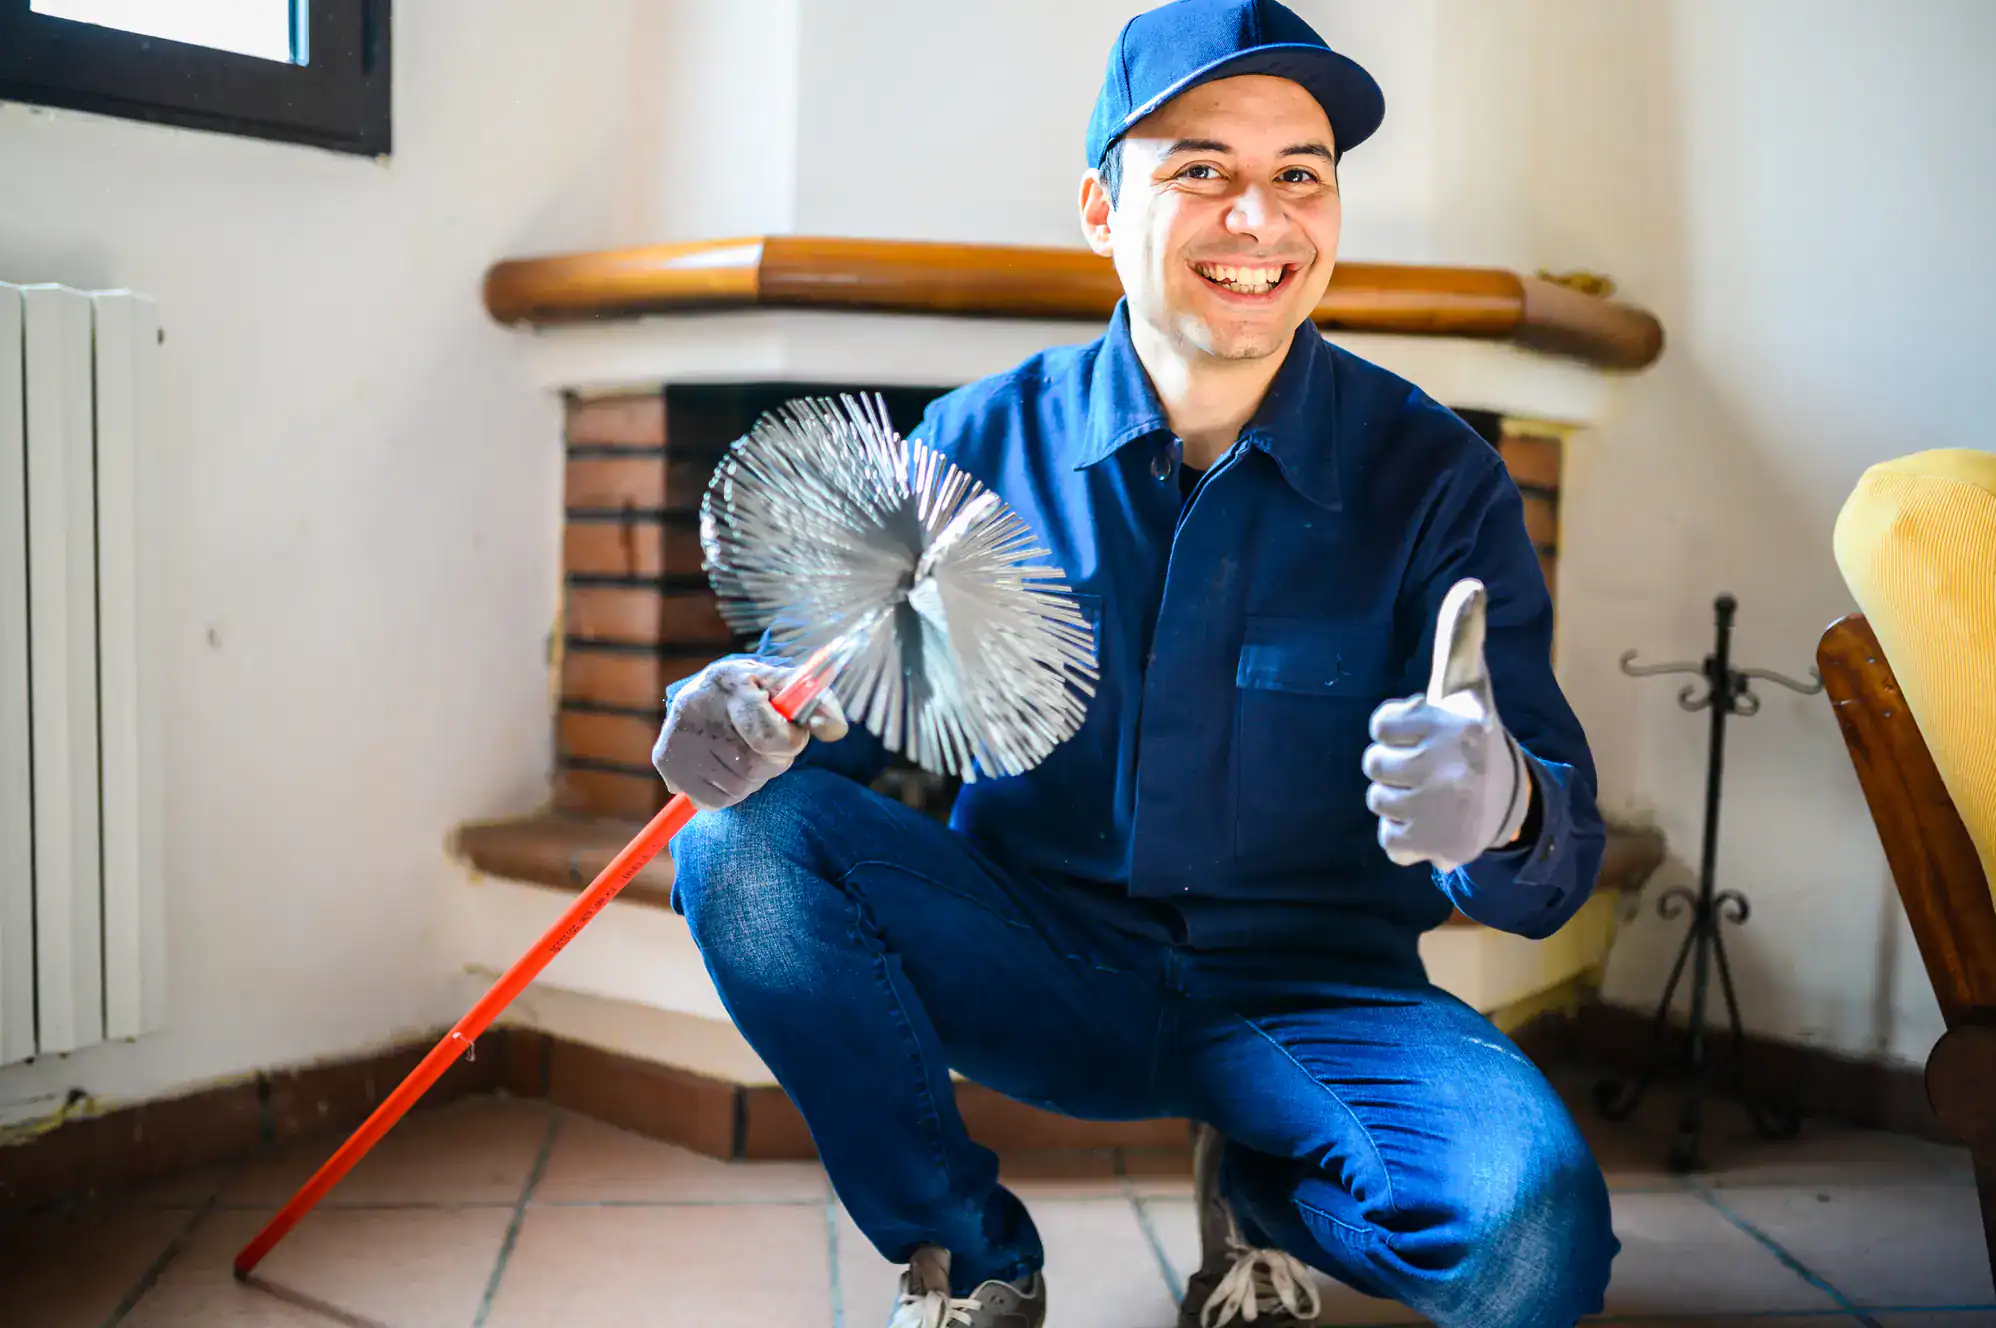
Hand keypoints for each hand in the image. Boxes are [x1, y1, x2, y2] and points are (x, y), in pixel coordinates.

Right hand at [652, 660, 848, 810]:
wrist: (710, 690)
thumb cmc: (760, 691)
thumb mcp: (791, 687)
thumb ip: (820, 705)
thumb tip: (835, 730)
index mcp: (731, 679)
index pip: (768, 736)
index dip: (790, 743)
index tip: (792, 734)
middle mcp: (696, 705)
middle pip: (754, 767)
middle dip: (772, 763)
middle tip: (766, 745)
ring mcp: (676, 736)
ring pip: (736, 788)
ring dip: (751, 780)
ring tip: (743, 752)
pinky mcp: (664, 760)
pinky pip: (712, 801)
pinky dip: (727, 793)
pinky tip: (723, 766)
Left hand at [1361, 579, 1533, 871]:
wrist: (1511, 802)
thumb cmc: (1471, 732)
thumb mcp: (1467, 685)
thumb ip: (1460, 636)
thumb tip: (1472, 584)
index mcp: (1458, 722)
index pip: (1380, 726)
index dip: (1395, 729)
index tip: (1424, 731)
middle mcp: (1455, 764)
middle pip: (1373, 765)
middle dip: (1393, 766)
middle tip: (1428, 767)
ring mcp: (1448, 808)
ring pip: (1378, 801)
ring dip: (1397, 801)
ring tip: (1432, 794)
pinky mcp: (1441, 846)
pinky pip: (1389, 842)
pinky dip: (1404, 838)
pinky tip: (1431, 824)